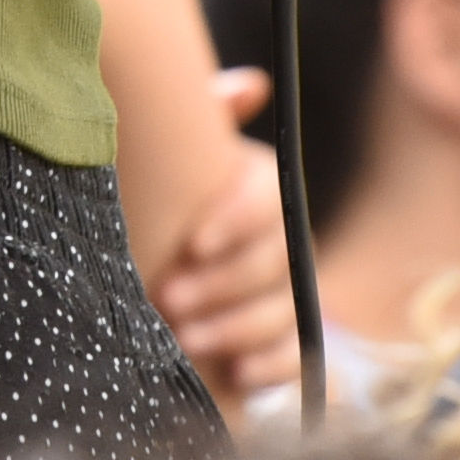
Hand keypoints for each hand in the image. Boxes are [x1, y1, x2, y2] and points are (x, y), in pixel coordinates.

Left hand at [154, 67, 304, 407]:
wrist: (158, 274)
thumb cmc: (164, 205)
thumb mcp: (171, 160)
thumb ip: (201, 117)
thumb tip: (251, 87)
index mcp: (260, 191)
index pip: (271, 195)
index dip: (239, 216)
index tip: (193, 240)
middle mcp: (283, 242)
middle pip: (277, 259)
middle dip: (224, 282)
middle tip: (168, 296)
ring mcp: (288, 296)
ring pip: (285, 312)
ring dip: (237, 327)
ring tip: (185, 336)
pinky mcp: (287, 346)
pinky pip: (302, 359)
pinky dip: (273, 367)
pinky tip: (236, 373)